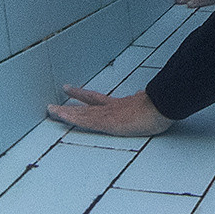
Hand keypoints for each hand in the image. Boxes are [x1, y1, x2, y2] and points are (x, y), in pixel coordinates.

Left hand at [47, 87, 173, 136]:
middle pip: (86, 104)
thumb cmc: (162, 107)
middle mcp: (111, 108)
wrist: (163, 106)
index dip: (84, 95)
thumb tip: (144, 96)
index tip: (74, 91)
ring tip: (50, 109)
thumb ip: (144, 102)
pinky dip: (71, 117)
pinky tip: (60, 115)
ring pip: (81, 113)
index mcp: (121, 106)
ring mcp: (107, 115)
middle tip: (56, 99)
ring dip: (65, 111)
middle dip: (72, 102)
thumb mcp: (152, 106)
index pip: (98, 99)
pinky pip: (83, 120)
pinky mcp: (105, 122)